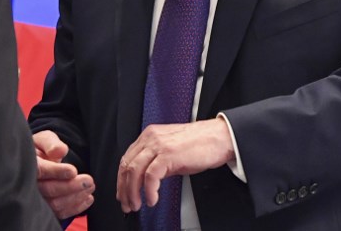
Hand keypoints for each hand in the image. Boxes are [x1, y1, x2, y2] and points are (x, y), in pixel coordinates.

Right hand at [34, 130, 95, 218]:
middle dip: (71, 187)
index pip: (40, 171)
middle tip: (89, 180)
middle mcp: (28, 184)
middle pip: (48, 190)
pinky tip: (88, 198)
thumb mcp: (44, 139)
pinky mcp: (44, 210)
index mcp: (27, 165)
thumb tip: (61, 151)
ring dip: (76, 197)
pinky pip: (59, 214)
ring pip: (55, 204)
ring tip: (90, 187)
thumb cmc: (41, 149)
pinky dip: (76, 208)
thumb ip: (51, 143)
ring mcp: (35, 199)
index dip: (57, 172)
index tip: (73, 170)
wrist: (39, 161)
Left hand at [116, 118, 233, 212]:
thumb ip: (156, 160)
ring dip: (133, 192)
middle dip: (124, 189)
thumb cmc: (199, 144)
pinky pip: (151, 175)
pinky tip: (152, 199)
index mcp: (149, 136)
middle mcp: (150, 138)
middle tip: (127, 204)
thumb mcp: (171, 150)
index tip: (123, 193)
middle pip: (127, 166)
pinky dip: (149, 191)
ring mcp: (158, 145)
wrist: (218, 137)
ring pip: (134, 171)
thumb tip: (145, 180)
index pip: (127, 158)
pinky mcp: (168, 154)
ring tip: (137, 205)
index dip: (121, 179)